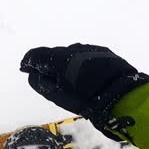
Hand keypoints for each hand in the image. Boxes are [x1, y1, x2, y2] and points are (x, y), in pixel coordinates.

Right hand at [19, 44, 148, 125]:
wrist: (123, 95)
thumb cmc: (88, 100)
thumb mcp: (59, 96)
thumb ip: (42, 83)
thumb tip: (32, 74)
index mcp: (60, 58)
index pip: (37, 55)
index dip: (29, 62)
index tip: (25, 69)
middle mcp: (74, 48)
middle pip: (55, 54)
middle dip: (49, 65)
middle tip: (49, 79)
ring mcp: (90, 49)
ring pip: (71, 54)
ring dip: (67, 64)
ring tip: (71, 81)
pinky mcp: (104, 52)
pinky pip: (85, 56)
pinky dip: (81, 64)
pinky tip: (87, 77)